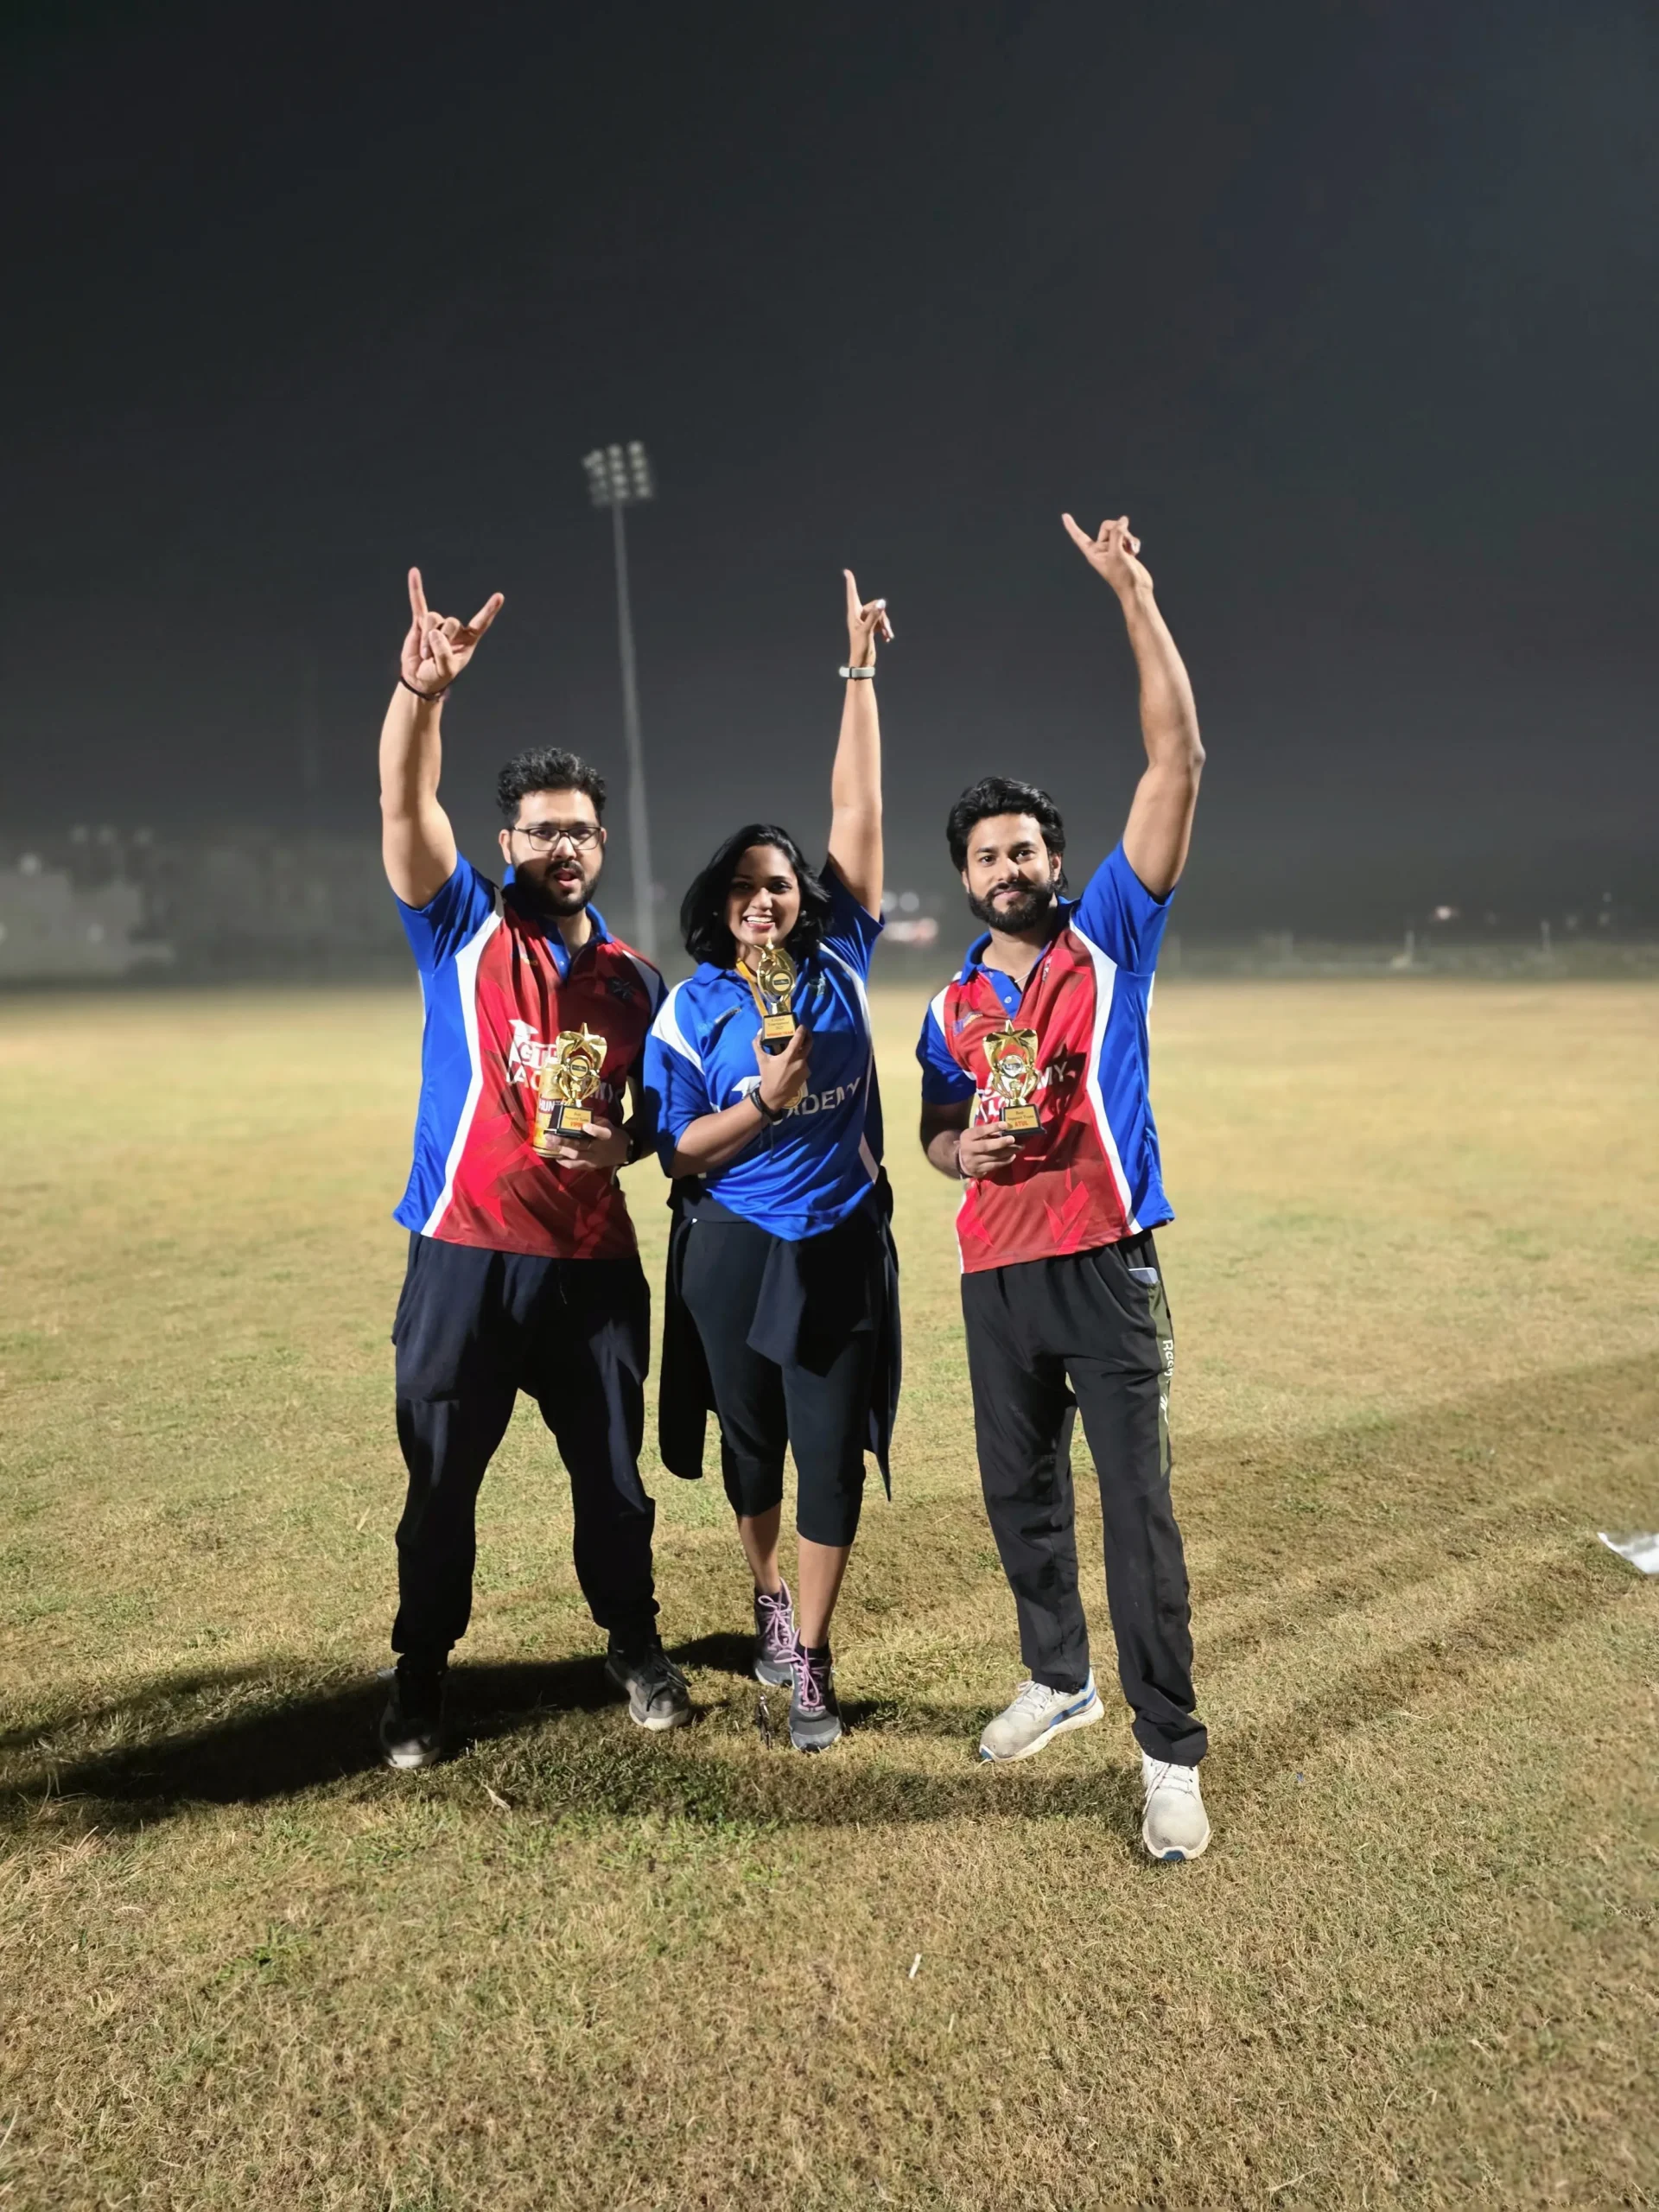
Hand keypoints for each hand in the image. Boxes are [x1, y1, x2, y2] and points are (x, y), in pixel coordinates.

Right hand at [400, 567, 504, 698]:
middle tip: (433, 657)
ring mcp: (438, 623)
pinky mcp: (420, 622)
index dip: (489, 611)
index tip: (499, 596)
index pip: (481, 623)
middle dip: (440, 640)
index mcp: (468, 639)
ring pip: (433, 619)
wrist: (419, 677)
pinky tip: (414, 572)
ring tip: (425, 654)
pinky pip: (418, 603)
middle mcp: (455, 629)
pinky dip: (415, 589)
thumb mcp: (445, 670)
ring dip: (426, 639)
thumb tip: (435, 632)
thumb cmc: (437, 674)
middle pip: (451, 622)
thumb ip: (443, 654)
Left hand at [550, 1117, 628, 1170]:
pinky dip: (565, 1162)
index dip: (593, 1129)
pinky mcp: (591, 1167)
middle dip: (563, 1142)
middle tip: (549, 1136)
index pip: (601, 1132)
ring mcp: (594, 1160)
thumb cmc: (613, 1135)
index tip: (585, 1125)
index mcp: (606, 1135)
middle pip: (580, 1146)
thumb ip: (594, 1121)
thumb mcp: (608, 1124)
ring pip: (576, 1157)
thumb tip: (577, 1115)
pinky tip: (556, 1157)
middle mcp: (599, 1149)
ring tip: (549, 1146)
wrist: (624, 1151)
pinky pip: (576, 1166)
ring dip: (561, 1152)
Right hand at [753, 1025, 810, 1114]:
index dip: (801, 1031)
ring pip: (807, 1054)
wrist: (775, 1094)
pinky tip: (795, 1061)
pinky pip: (806, 1063)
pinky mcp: (807, 1074)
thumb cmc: (767, 1076)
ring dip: (803, 1049)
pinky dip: (801, 1060)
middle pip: (809, 1044)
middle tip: (804, 1032)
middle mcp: (800, 1061)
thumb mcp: (761, 1060)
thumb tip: (758, 1033)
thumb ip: (758, 1045)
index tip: (801, 1026)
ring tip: (797, 1047)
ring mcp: (805, 1068)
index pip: (799, 1039)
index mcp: (789, 1056)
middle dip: (808, 1036)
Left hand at [843, 568, 893, 668]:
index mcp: (853, 615)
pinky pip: (881, 622)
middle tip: (885, 630)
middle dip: (882, 617)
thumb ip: (874, 616)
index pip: (852, 595)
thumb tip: (882, 602)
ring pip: (880, 614)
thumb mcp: (867, 631)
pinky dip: (885, 629)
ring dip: (885, 625)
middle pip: (874, 606)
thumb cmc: (860, 648)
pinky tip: (887, 638)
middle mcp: (859, 616)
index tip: (846, 572)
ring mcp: (865, 622)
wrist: (862, 663)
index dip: (851, 583)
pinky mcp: (871, 628)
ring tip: (888, 635)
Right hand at [956, 1120, 1017, 1178]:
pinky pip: (995, 1166)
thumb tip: (1004, 1128)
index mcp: (967, 1137)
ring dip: (1008, 1152)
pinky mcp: (980, 1170)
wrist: (961, 1161)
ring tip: (1019, 1147)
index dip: (992, 1128)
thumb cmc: (971, 1143)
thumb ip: (985, 1132)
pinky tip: (1012, 1156)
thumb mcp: (973, 1135)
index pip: (980, 1131)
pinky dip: (1005, 1161)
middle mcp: (969, 1149)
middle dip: (1001, 1143)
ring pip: (993, 1157)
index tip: (1005, 1125)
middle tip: (1013, 1139)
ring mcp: (974, 1161)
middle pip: (986, 1146)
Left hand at [1061, 514, 1152, 598]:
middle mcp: (1102, 550)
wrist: (1137, 589)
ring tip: (1131, 550)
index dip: (1072, 526)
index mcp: (1093, 553)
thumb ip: (1117, 534)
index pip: (1079, 537)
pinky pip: (1129, 537)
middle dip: (1118, 530)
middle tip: (1124, 541)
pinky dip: (1133, 542)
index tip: (1064, 515)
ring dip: (1128, 537)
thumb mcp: (1117, 553)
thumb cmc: (1123, 576)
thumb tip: (1123, 520)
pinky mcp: (1124, 550)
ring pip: (1120, 530)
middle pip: (1107, 526)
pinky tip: (1135, 552)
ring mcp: (1113, 550)